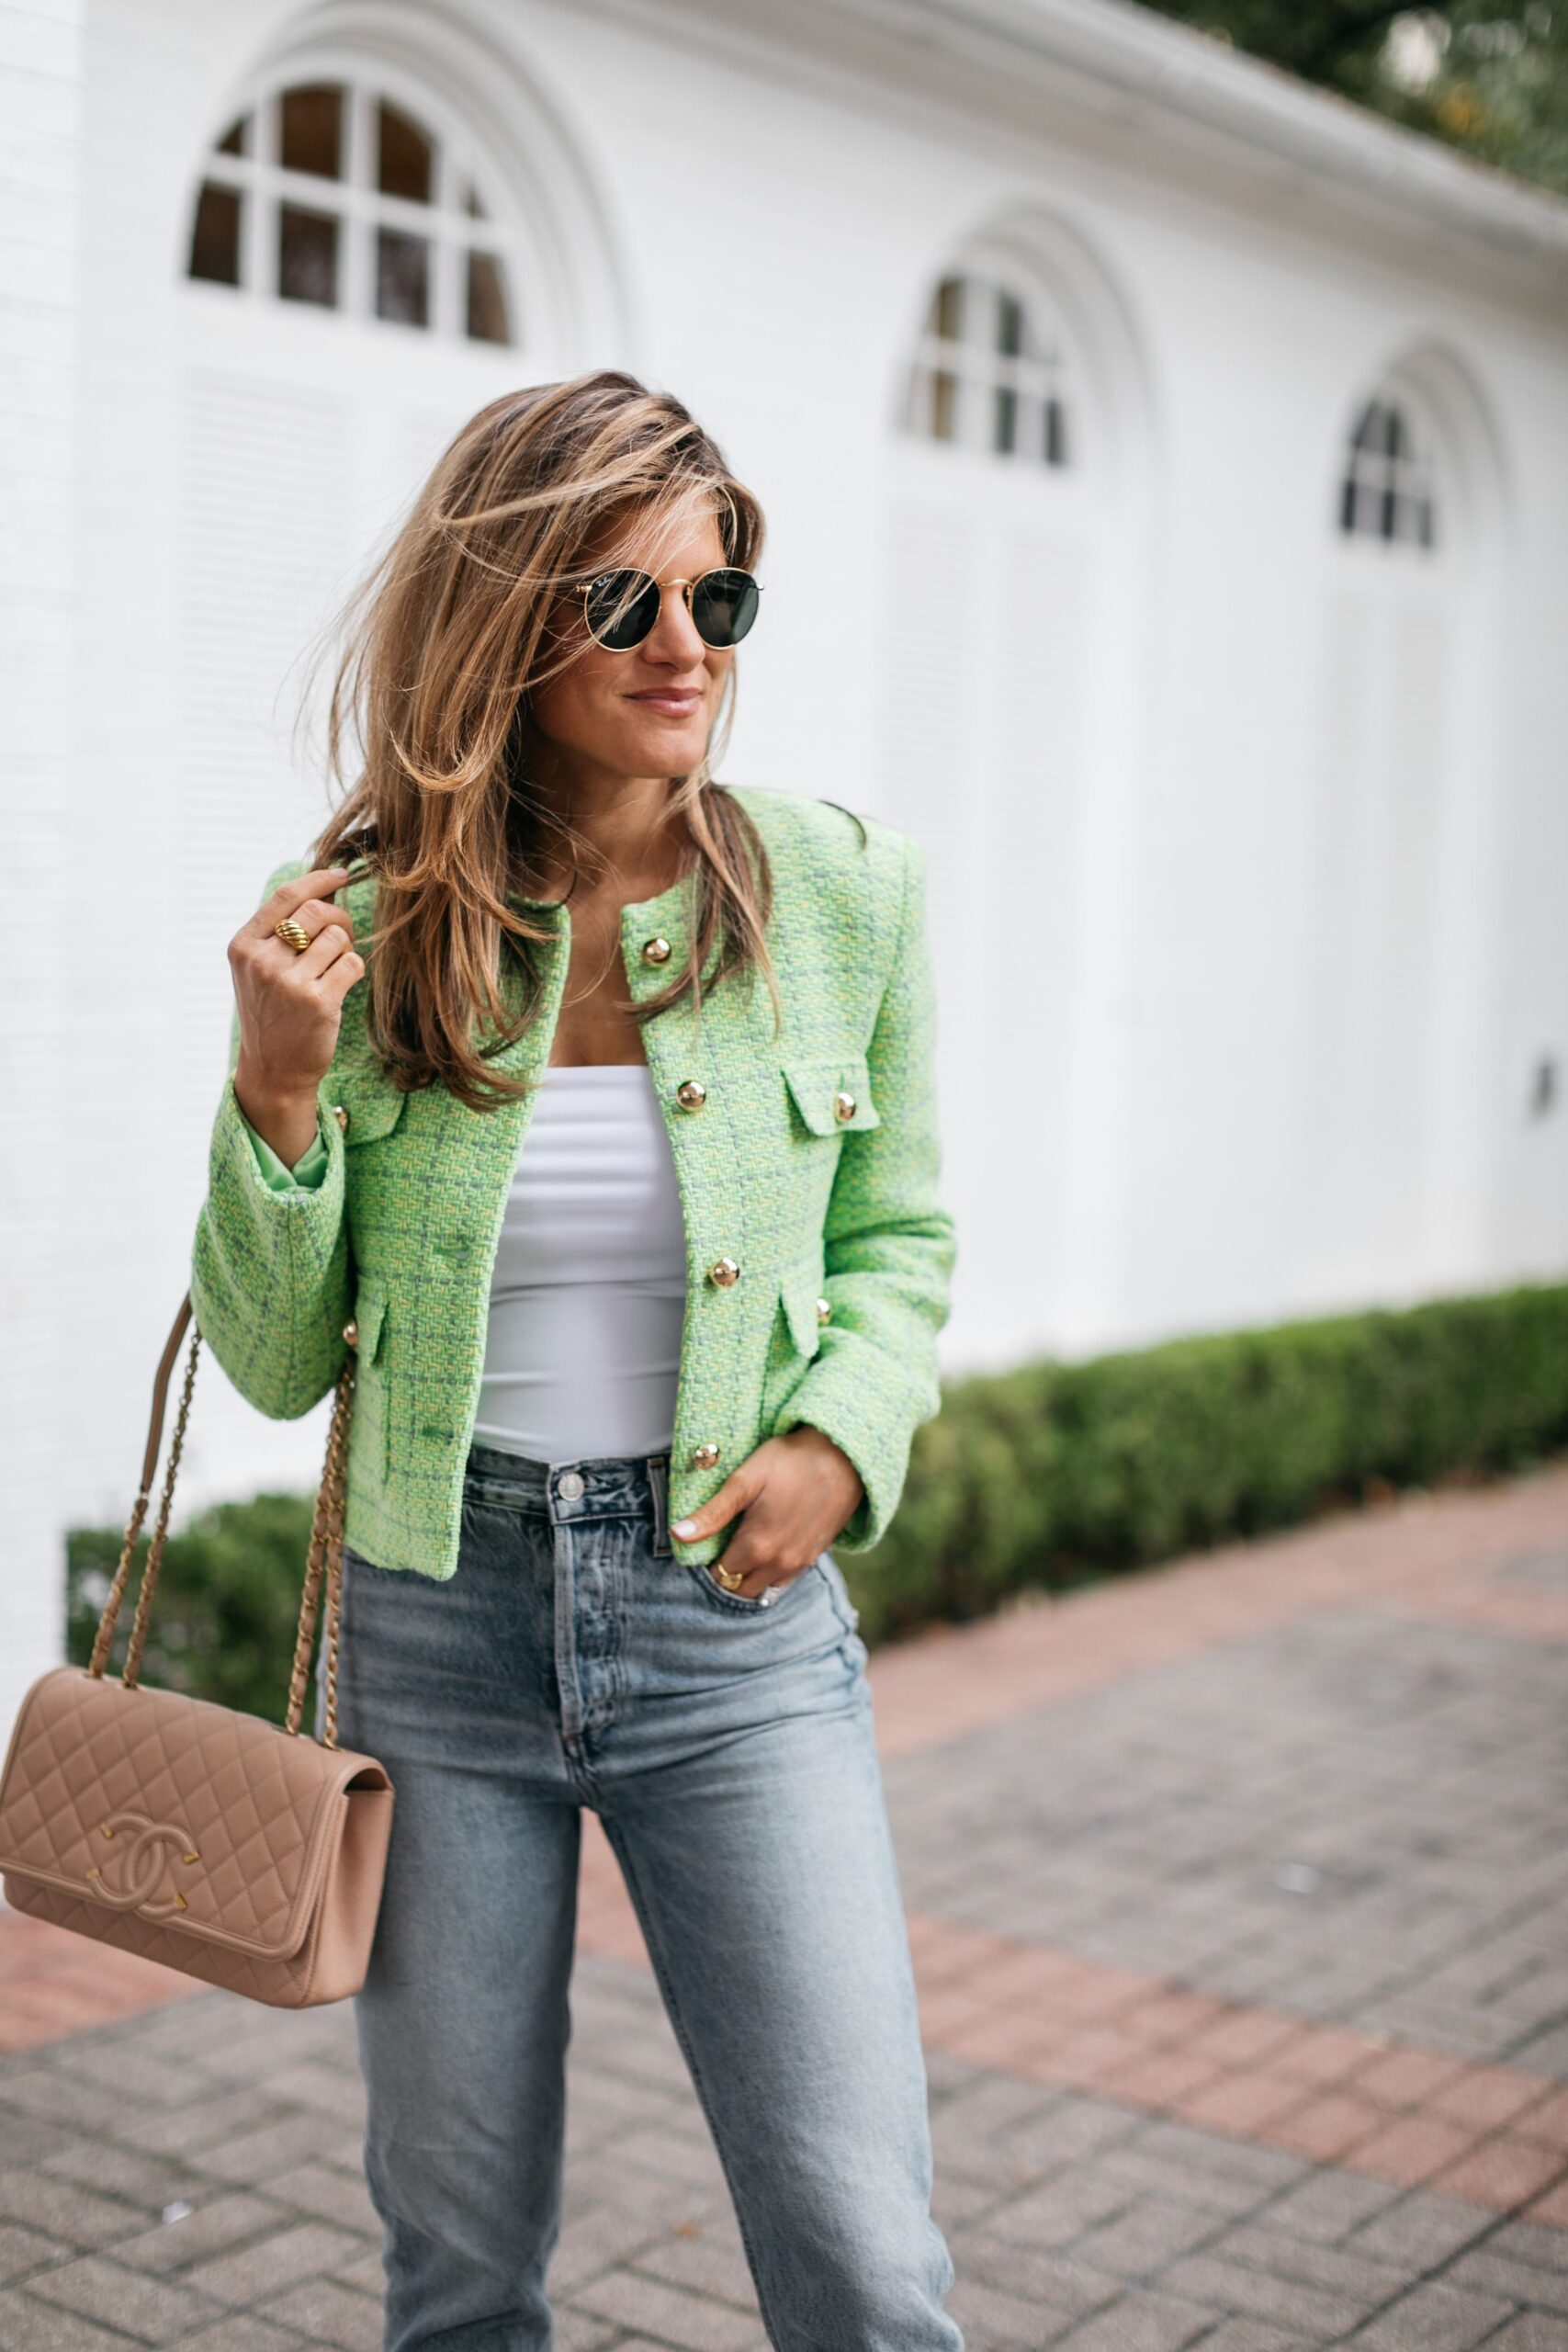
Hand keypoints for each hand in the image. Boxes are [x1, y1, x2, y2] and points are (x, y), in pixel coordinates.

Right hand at [231, 867, 359, 1163]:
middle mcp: (262, 961)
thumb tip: (323, 887)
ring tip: (333, 970)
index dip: (319, 880)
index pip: (286, 895)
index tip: (340, 876)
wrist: (274, 1070)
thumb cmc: (272, 1013)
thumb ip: (278, 931)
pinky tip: (340, 987)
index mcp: (244, 946)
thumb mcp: (257, 969)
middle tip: (342, 936)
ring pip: (337, 936)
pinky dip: (353, 971)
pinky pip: (353, 963)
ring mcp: (288, 982)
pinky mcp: (318, 1002)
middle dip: (338, 917)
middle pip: (316, 910)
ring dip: (346, 949)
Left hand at [670, 1425, 863, 1598]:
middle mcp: (779, 1564)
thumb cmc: (791, 1461)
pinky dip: (772, 1570)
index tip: (711, 1538)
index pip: (720, 1575)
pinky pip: (786, 1578)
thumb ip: (712, 1513)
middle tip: (725, 1541)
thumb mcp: (745, 1480)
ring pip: (764, 1587)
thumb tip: (677, 1534)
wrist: (844, 1456)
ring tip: (747, 1542)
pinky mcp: (816, 1556)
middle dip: (728, 1572)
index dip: (709, 1560)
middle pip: (741, 1588)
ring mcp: (801, 1563)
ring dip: (751, 1574)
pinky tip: (772, 1542)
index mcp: (757, 1548)